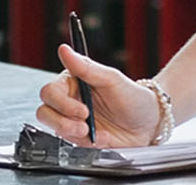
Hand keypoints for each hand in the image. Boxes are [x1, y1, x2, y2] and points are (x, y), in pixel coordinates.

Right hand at [35, 44, 161, 146]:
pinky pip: (71, 145)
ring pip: (54, 129)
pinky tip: (102, 138)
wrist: (150, 124)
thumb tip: (64, 49)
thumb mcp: (112, 79)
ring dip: (72, 133)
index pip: (50, 92)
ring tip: (92, 133)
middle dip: (62, 121)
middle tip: (83, 125)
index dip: (61, 103)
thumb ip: (86, 67)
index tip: (83, 110)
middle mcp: (69, 102)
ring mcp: (73, 122)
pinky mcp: (80, 139)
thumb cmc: (133, 97)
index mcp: (73, 83)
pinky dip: (86, 144)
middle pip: (44, 112)